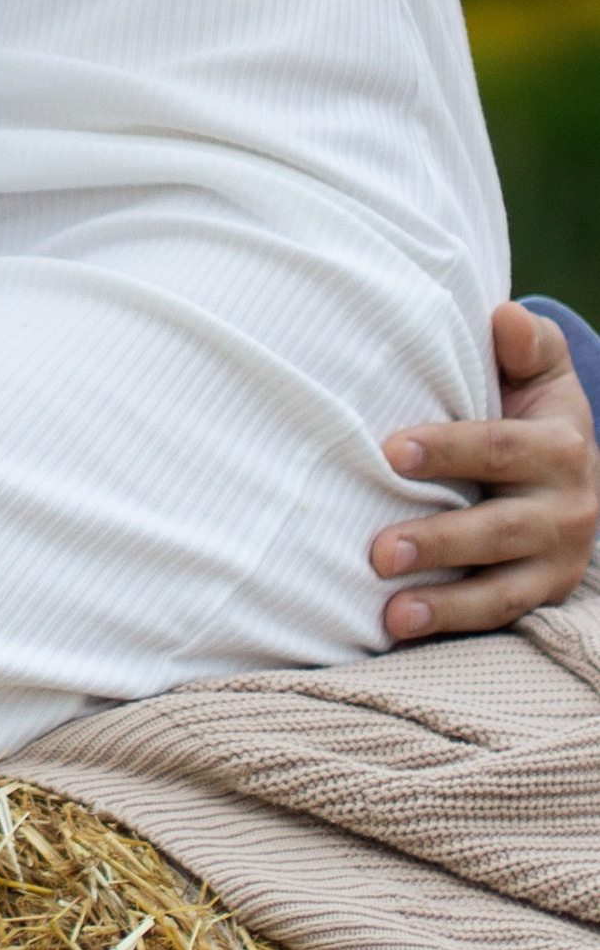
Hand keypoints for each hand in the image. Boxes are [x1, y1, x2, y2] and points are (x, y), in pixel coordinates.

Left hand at [372, 303, 599, 640]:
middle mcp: (568, 509)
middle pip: (500, 528)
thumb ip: (526, 343)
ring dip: (446, 604)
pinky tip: (402, 632)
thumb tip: (504, 316)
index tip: (390, 452)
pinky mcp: (540, 595)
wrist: (571, 468)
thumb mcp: (540, 369)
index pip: (500, 448)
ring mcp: (556, 561)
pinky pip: (499, 618)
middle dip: (440, 540)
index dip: (447, 450)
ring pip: (502, 589)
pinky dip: (453, 628)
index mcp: (562, 446)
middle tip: (378, 551)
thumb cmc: (531, 408)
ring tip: (392, 613)